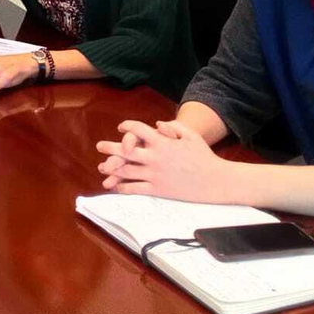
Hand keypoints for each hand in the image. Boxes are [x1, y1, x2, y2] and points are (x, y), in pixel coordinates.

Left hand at [95, 119, 232, 201]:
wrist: (214, 181)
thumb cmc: (204, 156)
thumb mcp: (190, 135)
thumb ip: (173, 126)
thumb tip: (157, 124)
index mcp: (162, 142)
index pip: (138, 130)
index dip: (127, 126)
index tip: (121, 127)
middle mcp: (155, 158)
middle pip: (125, 151)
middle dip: (110, 148)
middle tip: (99, 146)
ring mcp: (155, 174)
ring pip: (127, 171)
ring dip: (112, 168)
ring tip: (103, 167)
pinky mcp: (158, 189)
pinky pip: (136, 189)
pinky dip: (123, 188)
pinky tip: (116, 187)